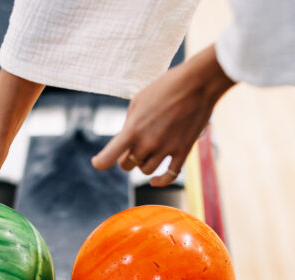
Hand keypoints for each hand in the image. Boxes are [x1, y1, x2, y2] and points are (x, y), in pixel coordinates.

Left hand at [92, 45, 234, 185]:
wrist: (197, 84)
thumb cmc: (165, 87)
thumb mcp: (138, 101)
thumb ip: (129, 124)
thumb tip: (126, 141)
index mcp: (133, 129)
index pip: (109, 156)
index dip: (101, 162)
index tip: (98, 163)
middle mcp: (147, 143)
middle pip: (127, 164)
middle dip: (126, 158)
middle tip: (131, 149)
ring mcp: (166, 149)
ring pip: (146, 170)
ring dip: (143, 164)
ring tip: (147, 153)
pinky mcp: (183, 152)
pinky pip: (169, 176)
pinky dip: (160, 181)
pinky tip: (154, 181)